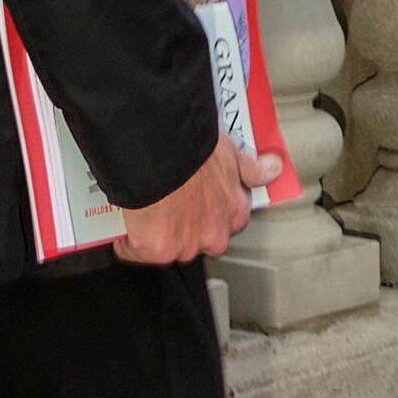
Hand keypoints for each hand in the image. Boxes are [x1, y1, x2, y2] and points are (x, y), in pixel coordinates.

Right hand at [117, 138, 255, 266]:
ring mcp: (185, 245)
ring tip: (144, 213)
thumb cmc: (194, 146)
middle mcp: (214, 234)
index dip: (208, 214)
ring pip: (168, 249)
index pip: (227, 226)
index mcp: (234, 211)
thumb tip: (273, 169)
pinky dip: (128, 241)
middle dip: (185, 230)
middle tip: (168, 207)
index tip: (196, 204)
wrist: (163, 148)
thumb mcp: (231, 153)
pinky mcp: (155, 250)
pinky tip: (125, 225)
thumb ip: (252, 168)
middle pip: (199, 242)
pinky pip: (135, 252)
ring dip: (158, 236)